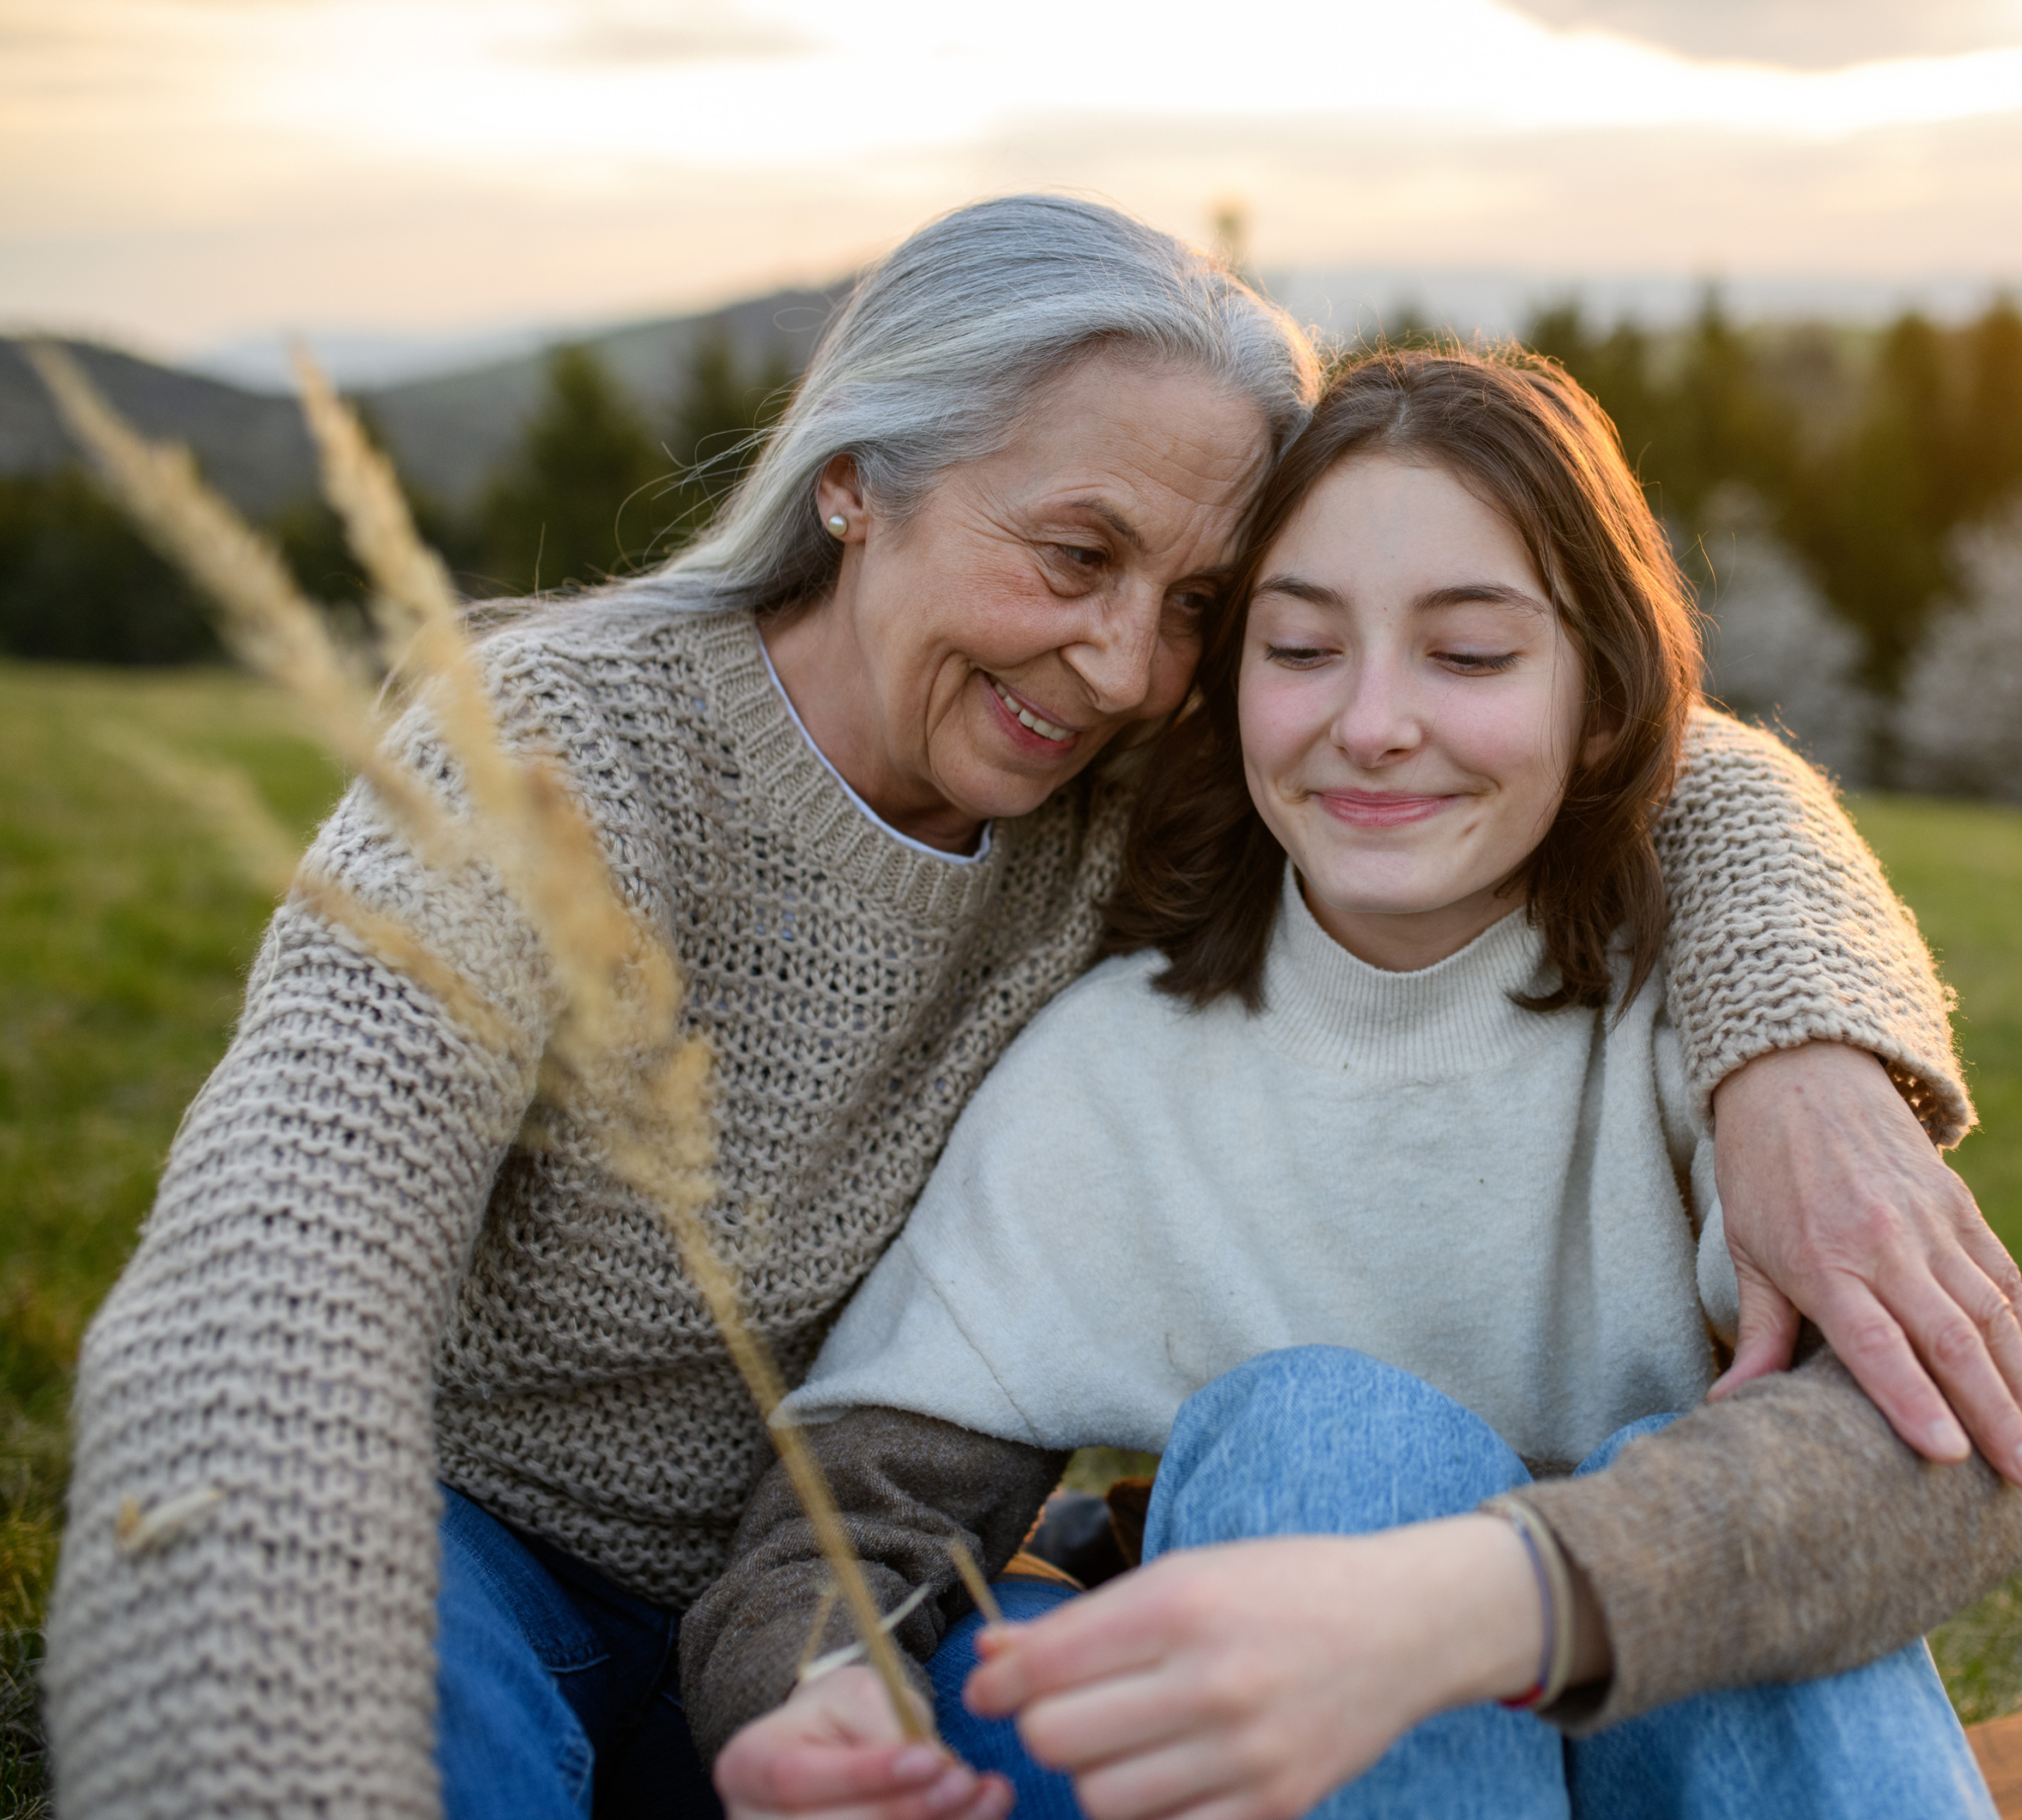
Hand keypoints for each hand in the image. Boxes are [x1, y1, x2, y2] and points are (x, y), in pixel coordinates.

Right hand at [715, 1665, 1011, 1819]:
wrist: (836, 1749)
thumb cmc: (841, 1716)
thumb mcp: (855, 1693)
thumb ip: (880, 1720)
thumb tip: (927, 1764)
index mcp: (747, 1764)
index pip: (796, 1777)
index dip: (864, 1774)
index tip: (928, 1759)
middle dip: (906, 1809)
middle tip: (963, 1781)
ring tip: (986, 1798)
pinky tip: (978, 1819)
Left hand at [962, 1520, 1547, 1819]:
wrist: (1402, 1625)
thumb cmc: (1281, 1587)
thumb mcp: (1185, 1573)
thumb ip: (1085, 1621)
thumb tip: (992, 1651)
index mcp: (1182, 1603)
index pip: (1048, 1664)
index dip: (997, 1682)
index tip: (988, 1687)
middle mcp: (1212, 1679)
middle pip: (1059, 1739)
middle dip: (1039, 1728)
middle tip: (1057, 1712)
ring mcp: (1246, 1752)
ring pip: (1102, 1799)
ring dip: (1090, 1776)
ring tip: (1116, 1744)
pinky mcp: (1275, 1806)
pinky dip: (1147, 1812)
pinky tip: (1162, 1775)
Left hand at [1710, 1041, 2021, 1481]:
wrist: (1798, 1075)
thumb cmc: (1762, 1170)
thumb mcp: (1747, 1247)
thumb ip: (1758, 1332)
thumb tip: (1732, 1405)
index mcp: (1822, 1259)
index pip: (1874, 1344)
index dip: (1912, 1401)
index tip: (1947, 1455)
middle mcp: (1885, 1245)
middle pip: (1950, 1339)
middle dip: (1993, 1413)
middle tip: (2019, 1479)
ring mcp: (1932, 1224)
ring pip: (1993, 1312)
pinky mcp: (1961, 1207)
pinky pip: (2006, 1276)